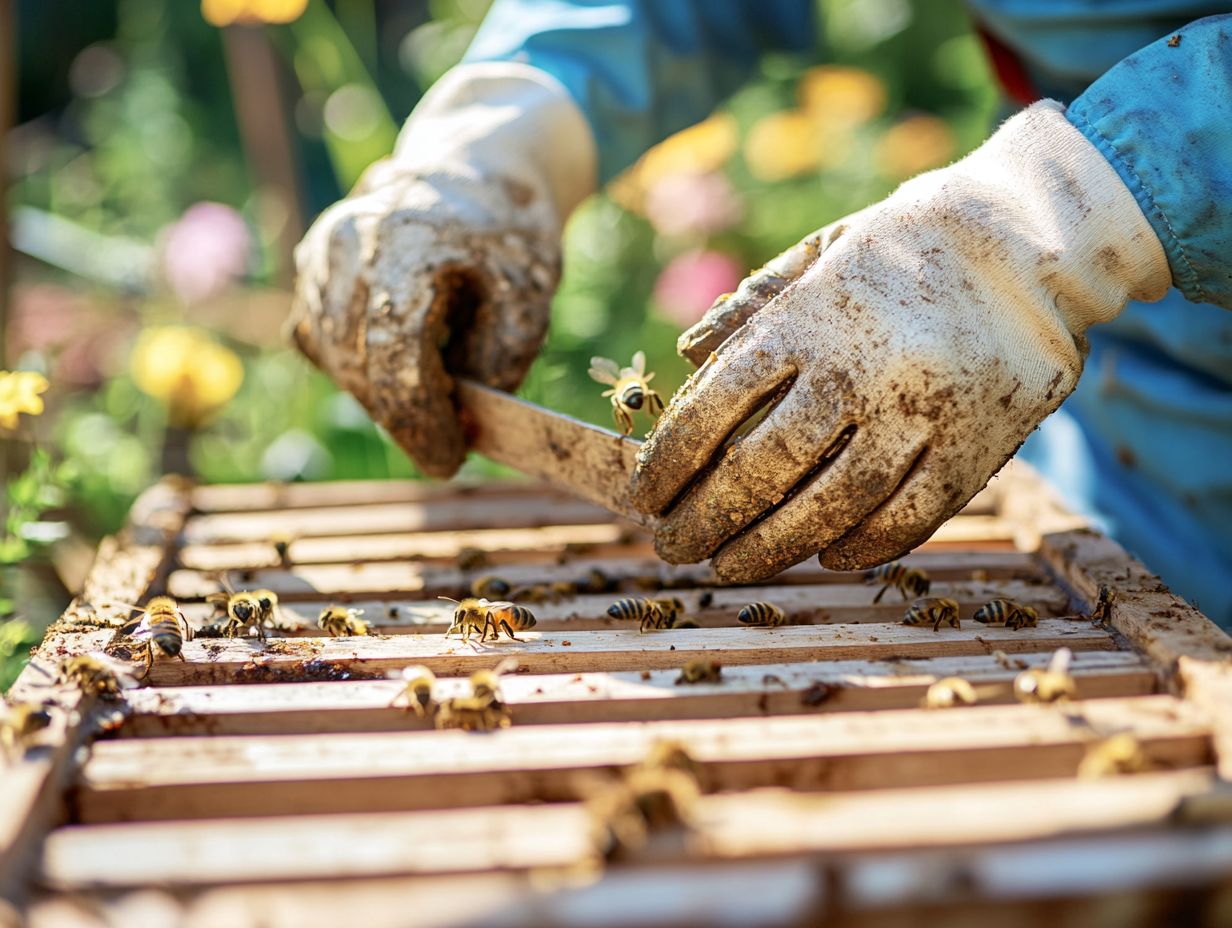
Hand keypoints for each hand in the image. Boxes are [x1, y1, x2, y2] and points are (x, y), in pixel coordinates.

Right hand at [289, 64, 594, 477]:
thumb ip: (501, 361)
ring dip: (384, 396)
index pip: (396, 358)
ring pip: (337, 361)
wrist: (477, 165)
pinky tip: (406, 363)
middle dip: (408, 418)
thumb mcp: (531, 296)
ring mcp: (320, 254)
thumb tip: (466, 422)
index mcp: (406, 245)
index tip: (449, 461)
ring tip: (439, 393)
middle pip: (362, 367)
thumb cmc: (510, 233)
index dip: (421, 422)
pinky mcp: (310, 267)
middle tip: (454, 439)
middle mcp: (347, 246)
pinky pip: (321, 342)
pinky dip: (359, 368)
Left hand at [631, 101, 1169, 580]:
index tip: (644, 497)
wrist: (1034, 237)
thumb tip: (685, 356)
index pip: (712, 410)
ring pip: (828, 510)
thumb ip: (751, 305)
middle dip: (705, 521)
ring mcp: (919, 417)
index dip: (668, 465)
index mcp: (808, 320)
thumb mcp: (820, 250)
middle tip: (674, 547)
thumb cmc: (910, 242)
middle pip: (760, 472)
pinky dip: (861, 547)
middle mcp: (857, 373)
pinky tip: (826, 556)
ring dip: (769, 549)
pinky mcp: (974, 449)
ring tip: (730, 567)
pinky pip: (906, 520)